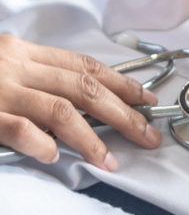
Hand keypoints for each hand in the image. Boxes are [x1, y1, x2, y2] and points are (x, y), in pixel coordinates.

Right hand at [0, 35, 160, 170]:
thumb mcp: (3, 66)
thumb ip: (38, 78)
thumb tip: (82, 101)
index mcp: (25, 53)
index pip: (85, 66)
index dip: (122, 84)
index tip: (147, 100)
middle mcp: (17, 66)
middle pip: (84, 88)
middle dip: (123, 114)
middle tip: (148, 136)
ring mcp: (0, 90)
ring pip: (59, 110)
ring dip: (90, 138)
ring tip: (109, 161)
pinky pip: (20, 129)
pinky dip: (41, 143)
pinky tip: (54, 155)